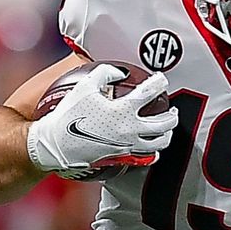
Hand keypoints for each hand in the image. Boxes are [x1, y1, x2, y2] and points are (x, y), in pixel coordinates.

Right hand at [26, 64, 179, 178]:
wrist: (57, 144)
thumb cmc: (69, 115)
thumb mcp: (85, 86)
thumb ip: (105, 73)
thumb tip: (120, 72)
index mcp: (123, 110)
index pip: (150, 92)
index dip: (159, 82)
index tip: (161, 79)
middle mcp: (130, 129)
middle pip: (164, 123)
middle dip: (172, 114)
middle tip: (172, 109)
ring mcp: (128, 146)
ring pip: (160, 143)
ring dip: (167, 133)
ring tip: (166, 127)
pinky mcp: (124, 157)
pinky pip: (147, 157)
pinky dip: (155, 151)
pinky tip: (153, 146)